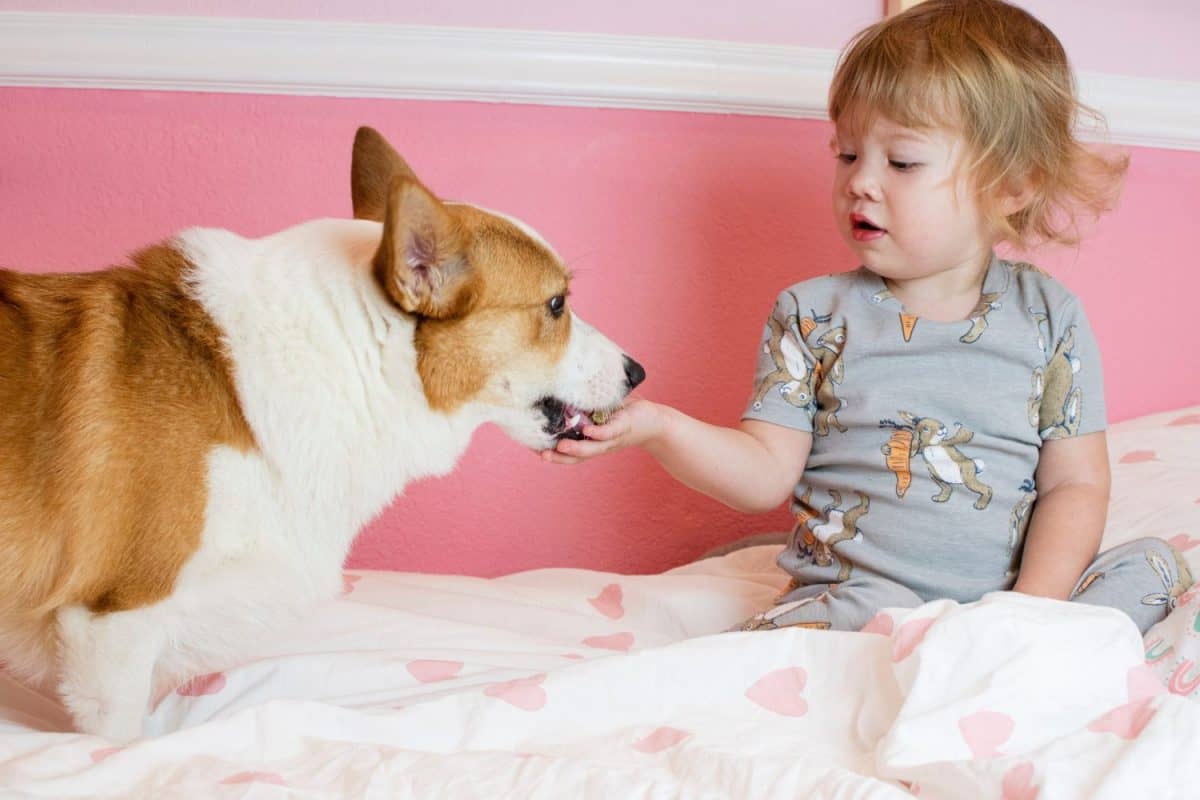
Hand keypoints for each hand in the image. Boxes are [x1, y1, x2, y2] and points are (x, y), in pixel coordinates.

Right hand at [540, 397, 665, 464]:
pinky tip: (587, 430)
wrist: (656, 422)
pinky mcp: (624, 427)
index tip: (535, 451)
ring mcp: (612, 438)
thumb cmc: (626, 414)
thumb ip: (584, 405)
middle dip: (559, 457)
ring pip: (592, 447)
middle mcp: (600, 445)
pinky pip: (609, 432)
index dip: (554, 454)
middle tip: (542, 455)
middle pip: (578, 455)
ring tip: (559, 447)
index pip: (570, 452)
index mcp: (592, 442)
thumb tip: (561, 387)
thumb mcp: (601, 410)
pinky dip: (598, 433)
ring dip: (575, 448)